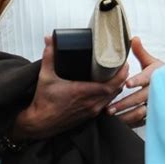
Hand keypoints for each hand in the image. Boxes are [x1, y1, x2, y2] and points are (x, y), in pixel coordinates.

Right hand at [11, 36, 128, 140]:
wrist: (40, 124)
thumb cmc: (44, 102)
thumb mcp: (45, 76)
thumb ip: (48, 57)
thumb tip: (49, 40)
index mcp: (82, 93)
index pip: (109, 86)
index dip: (120, 75)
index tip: (124, 63)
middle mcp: (89, 103)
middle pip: (114, 91)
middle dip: (121, 77)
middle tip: (123, 64)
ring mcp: (90, 111)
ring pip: (111, 98)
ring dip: (117, 86)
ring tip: (118, 73)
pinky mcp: (88, 115)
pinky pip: (105, 104)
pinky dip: (110, 95)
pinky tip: (108, 87)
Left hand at [107, 36, 163, 127]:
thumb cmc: (158, 72)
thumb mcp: (151, 61)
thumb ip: (140, 51)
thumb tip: (133, 38)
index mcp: (155, 75)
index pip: (146, 77)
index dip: (137, 80)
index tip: (127, 83)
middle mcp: (156, 90)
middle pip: (140, 97)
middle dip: (125, 102)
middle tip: (110, 106)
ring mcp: (156, 103)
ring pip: (141, 111)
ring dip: (126, 114)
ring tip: (112, 114)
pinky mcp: (155, 113)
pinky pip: (143, 119)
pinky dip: (132, 121)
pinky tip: (120, 122)